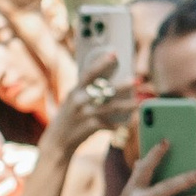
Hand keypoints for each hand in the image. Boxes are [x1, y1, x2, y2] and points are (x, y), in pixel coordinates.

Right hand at [38, 49, 137, 171]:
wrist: (58, 141)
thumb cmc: (69, 118)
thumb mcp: (73, 101)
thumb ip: (86, 92)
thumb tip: (108, 84)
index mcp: (75, 91)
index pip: (89, 73)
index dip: (101, 62)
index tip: (114, 53)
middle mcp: (79, 101)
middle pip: (103, 90)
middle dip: (122, 85)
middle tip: (136, 80)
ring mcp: (84, 114)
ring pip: (111, 107)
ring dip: (127, 105)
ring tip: (138, 102)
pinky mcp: (90, 127)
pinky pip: (109, 124)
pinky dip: (119, 124)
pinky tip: (129, 122)